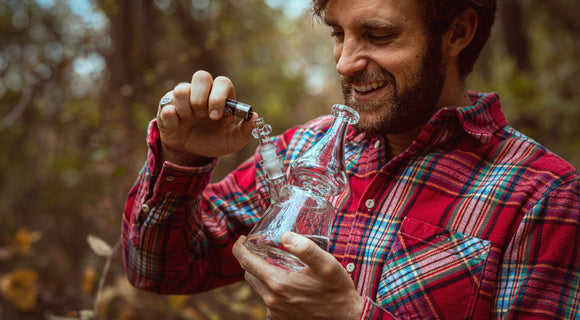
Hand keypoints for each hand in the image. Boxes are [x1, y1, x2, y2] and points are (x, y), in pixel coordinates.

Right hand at [156, 70, 258, 164]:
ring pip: (181, 89)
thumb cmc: (213, 141)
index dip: (218, 96)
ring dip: (186, 108)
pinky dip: (172, 119)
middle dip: (201, 97)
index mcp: (221, 97)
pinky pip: (166, 107)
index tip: (215, 116)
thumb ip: (246, 131)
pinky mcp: (167, 106)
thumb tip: (257, 117)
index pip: (222, 82)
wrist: (190, 153)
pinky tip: (178, 126)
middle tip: (202, 115)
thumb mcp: (232, 140)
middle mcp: (202, 92)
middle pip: (201, 76)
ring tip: (189, 120)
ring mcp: (184, 98)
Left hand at [233, 232, 363, 319]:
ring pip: (258, 288)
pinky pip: (268, 299)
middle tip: (260, 248)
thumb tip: (284, 235)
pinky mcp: (281, 319)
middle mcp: (272, 300)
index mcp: (278, 284)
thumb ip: (305, 248)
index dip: (240, 248)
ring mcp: (275, 312)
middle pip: (249, 275)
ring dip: (261, 274)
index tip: (242, 239)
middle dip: (250, 260)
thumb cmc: (337, 290)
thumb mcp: (326, 264)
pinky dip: (271, 288)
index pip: (246, 262)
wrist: (346, 319)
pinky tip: (286, 281)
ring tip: (274, 262)